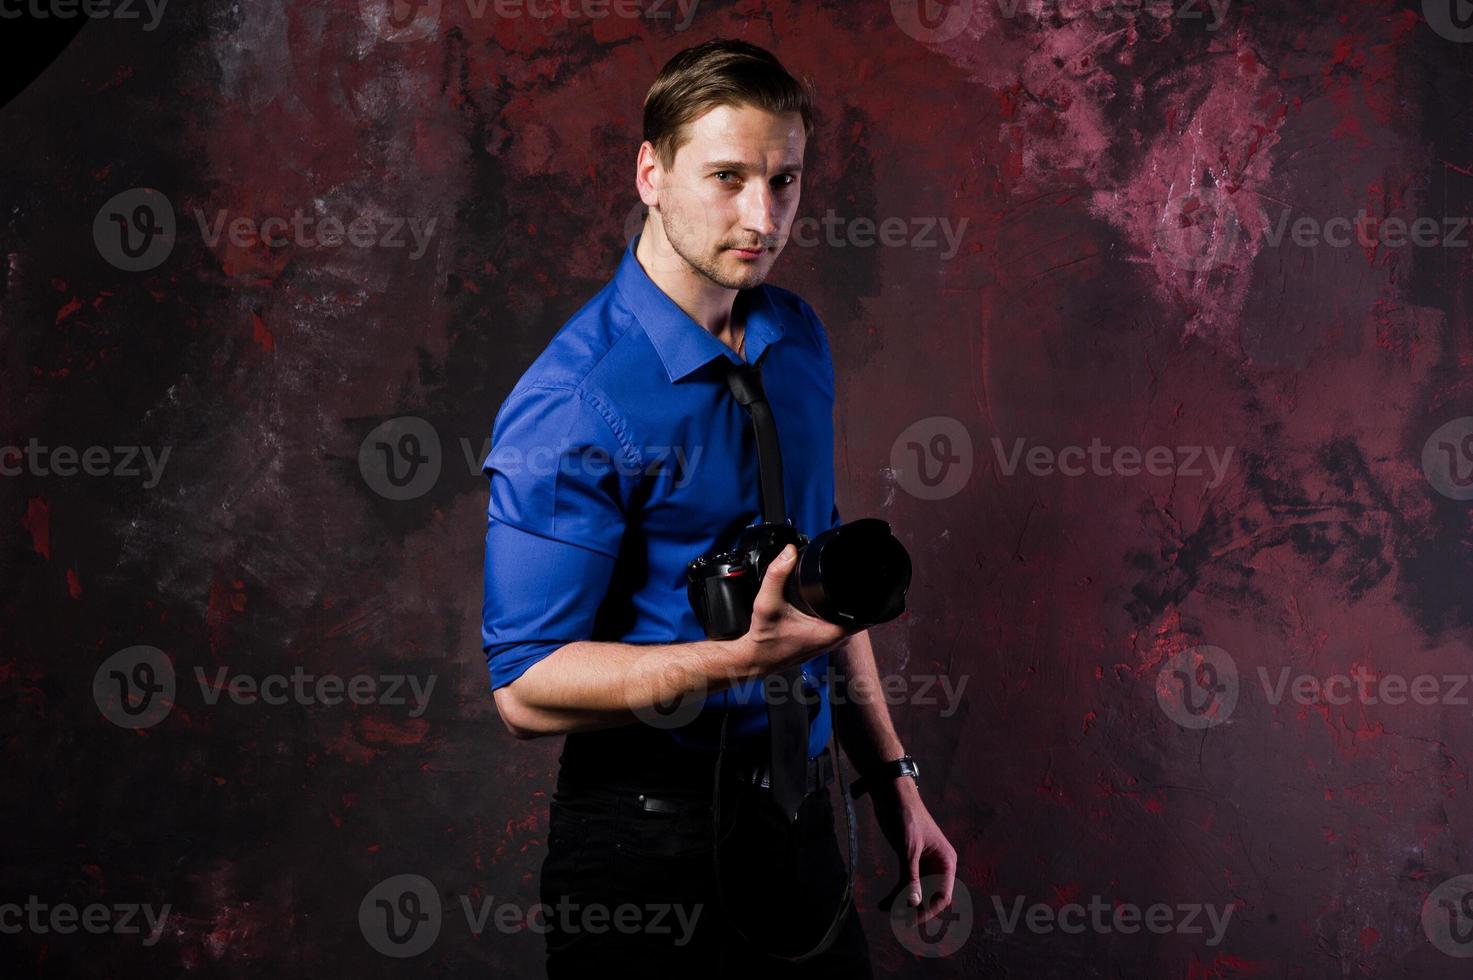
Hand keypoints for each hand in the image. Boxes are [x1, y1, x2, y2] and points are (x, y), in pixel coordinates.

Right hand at [737, 544, 861, 672]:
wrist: (757, 659)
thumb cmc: (765, 639)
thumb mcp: (767, 604)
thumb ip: (776, 575)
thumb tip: (789, 551)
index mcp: (833, 632)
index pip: (865, 607)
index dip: (863, 587)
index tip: (855, 573)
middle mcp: (838, 639)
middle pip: (859, 607)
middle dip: (850, 589)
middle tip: (836, 574)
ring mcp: (833, 641)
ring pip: (849, 614)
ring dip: (842, 599)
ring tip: (828, 586)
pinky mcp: (826, 640)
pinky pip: (839, 620)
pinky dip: (833, 609)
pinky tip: (821, 601)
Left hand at [872, 782, 958, 925]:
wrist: (892, 794)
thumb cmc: (906, 816)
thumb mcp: (909, 848)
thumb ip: (911, 876)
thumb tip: (913, 903)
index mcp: (946, 861)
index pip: (942, 896)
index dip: (928, 911)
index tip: (911, 921)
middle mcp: (938, 865)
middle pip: (929, 896)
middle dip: (913, 909)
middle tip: (895, 920)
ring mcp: (923, 864)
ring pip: (916, 891)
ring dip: (901, 903)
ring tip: (885, 910)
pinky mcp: (909, 861)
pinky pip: (905, 882)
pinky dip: (895, 893)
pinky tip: (883, 902)